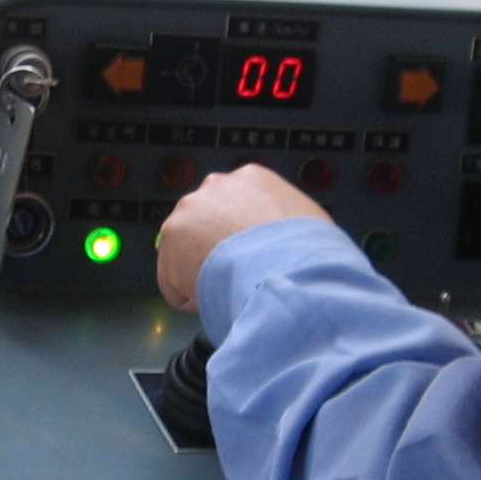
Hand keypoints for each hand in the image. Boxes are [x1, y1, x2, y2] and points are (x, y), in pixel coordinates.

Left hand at [156, 165, 331, 313]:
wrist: (281, 265)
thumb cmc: (304, 250)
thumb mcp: (309, 225)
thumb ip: (289, 226)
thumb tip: (295, 246)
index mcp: (252, 179)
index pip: (235, 205)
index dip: (239, 236)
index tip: (245, 255)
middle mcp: (217, 186)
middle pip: (206, 221)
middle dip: (215, 248)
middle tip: (233, 274)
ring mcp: (190, 208)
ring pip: (186, 249)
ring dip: (201, 271)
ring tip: (225, 290)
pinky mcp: (171, 237)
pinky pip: (173, 279)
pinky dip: (188, 295)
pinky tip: (211, 300)